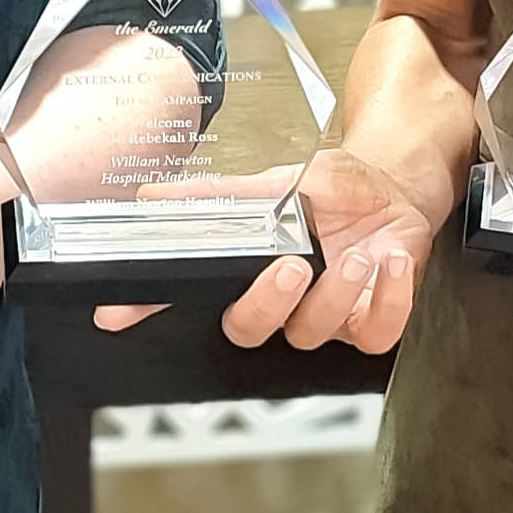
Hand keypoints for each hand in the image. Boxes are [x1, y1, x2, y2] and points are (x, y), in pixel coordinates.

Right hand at [91, 149, 437, 354]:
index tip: (116, 312)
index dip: (149, 308)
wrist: (396, 189)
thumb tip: (152, 196)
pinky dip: (389, 299)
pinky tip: (391, 263)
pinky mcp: (371, 320)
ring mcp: (324, 316)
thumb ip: (221, 195)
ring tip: (353, 258)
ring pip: (310, 332)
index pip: (189, 293)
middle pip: (247, 329)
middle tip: (288, 266)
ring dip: (334, 295)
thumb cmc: (337, 190)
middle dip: (265, 302)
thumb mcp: (280, 180)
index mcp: (247, 269)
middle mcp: (279, 300)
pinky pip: (375, 332)